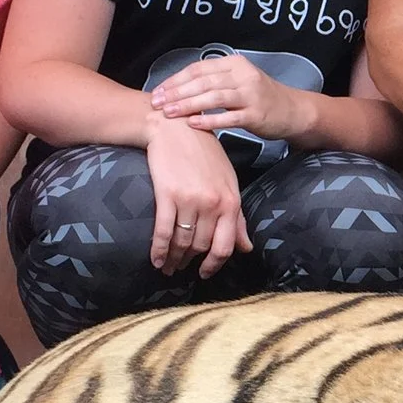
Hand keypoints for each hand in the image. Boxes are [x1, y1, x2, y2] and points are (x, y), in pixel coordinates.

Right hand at [146, 116, 249, 276]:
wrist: (176, 128)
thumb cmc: (204, 155)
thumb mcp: (228, 184)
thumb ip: (237, 218)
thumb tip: (246, 248)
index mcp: (231, 201)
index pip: (226, 246)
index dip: (214, 265)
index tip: (205, 273)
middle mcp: (213, 203)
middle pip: (201, 247)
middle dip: (189, 263)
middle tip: (179, 270)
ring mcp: (190, 200)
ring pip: (182, 242)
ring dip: (173, 259)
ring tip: (167, 267)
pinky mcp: (167, 195)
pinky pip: (163, 232)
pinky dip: (158, 250)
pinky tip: (156, 259)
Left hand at [147, 54, 314, 143]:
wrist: (293, 110)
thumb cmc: (260, 97)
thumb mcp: (239, 80)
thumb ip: (213, 81)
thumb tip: (178, 87)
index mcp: (235, 64)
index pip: (198, 69)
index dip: (176, 80)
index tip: (158, 91)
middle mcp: (243, 76)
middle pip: (203, 82)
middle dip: (177, 93)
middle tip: (156, 103)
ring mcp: (251, 95)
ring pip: (214, 98)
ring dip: (188, 105)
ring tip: (169, 113)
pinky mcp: (256, 115)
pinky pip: (228, 117)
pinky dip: (209, 121)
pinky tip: (193, 124)